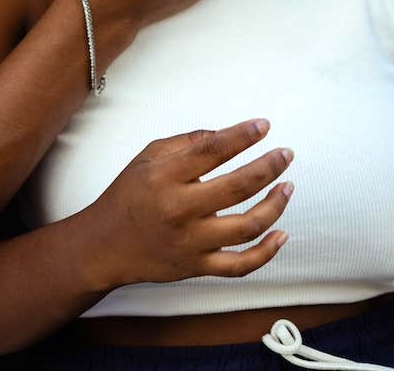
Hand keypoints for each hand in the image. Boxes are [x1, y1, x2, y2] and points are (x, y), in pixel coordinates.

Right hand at [77, 119, 292, 290]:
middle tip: (285, 154)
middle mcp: (180, 208)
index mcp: (165, 176)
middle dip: (268, 167)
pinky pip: (241, 265)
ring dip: (274, 205)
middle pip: (237, 186)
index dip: (241, 136)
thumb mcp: (147, 157)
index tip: (264, 125)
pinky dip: (267, 252)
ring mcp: (191, 241)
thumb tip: (224, 134)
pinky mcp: (198, 266)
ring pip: (247, 226)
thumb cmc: (128, 195)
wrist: (105, 244)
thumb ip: (185, 143)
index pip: (211, 150)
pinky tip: (281, 234)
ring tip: (287, 187)